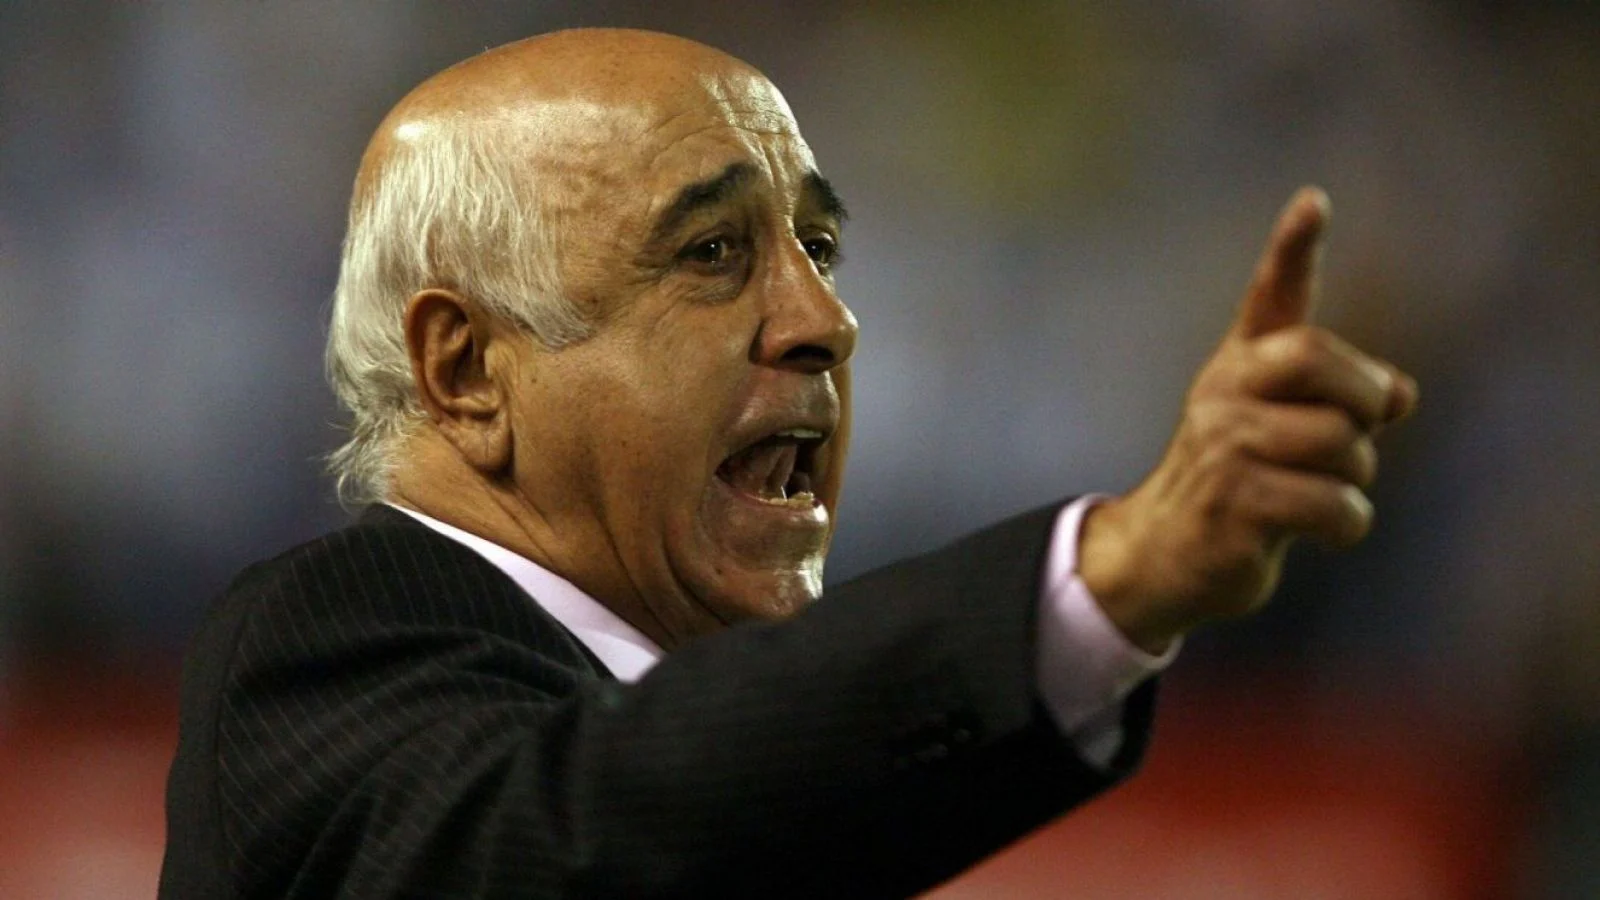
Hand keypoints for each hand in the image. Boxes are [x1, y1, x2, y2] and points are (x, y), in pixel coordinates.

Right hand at [1077, 187, 1418, 653]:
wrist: (1164, 554)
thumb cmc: (1239, 484)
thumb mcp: (1283, 429)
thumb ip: (1340, 399)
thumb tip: (1402, 392)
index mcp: (1239, 365)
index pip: (1270, 295)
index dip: (1293, 248)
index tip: (1314, 202)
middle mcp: (1223, 393)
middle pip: (1319, 359)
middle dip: (1363, 398)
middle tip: (1360, 430)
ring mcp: (1223, 446)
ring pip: (1342, 443)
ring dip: (1354, 479)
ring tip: (1319, 492)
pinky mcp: (1235, 504)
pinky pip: (1336, 504)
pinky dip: (1346, 524)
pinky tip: (1319, 530)